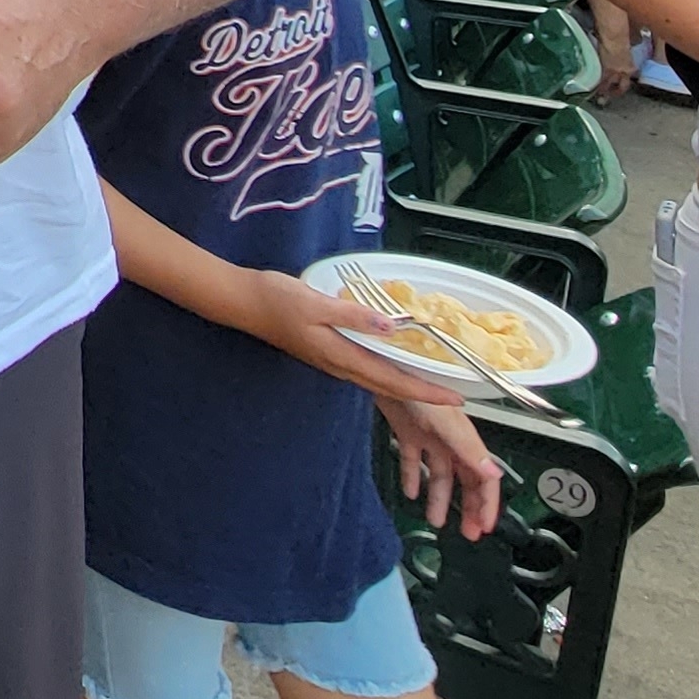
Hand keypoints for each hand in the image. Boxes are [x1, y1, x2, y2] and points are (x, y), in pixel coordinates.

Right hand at [246, 267, 490, 410]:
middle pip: (389, 387)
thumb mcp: (316, 302)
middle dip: (423, 395)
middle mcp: (340, 365)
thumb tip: (392, 327)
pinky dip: (388, 372)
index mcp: (341, 355)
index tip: (455, 400)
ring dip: (407, 386)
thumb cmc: (276, 299)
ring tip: (433, 384)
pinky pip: (365, 369)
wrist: (243, 302)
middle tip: (454, 399)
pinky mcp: (326, 353)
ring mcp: (332, 362)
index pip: (393, 380)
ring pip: (378, 381)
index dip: (426, 392)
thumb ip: (354, 315)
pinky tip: (395, 363)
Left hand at [378, 387, 504, 539]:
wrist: (385, 367)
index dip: (486, 503)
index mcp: (465, 439)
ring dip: (439, 498)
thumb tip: (493, 474)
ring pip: (439, 474)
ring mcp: (428, 435)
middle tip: (467, 532)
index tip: (483, 527)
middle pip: (465, 479)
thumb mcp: (446, 422)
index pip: (483, 478)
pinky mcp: (407, 430)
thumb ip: (469, 448)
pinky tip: (410, 492)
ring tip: (435, 520)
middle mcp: (449, 439)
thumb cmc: (418, 387)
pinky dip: (412, 477)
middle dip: (468, 507)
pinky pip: (412, 460)